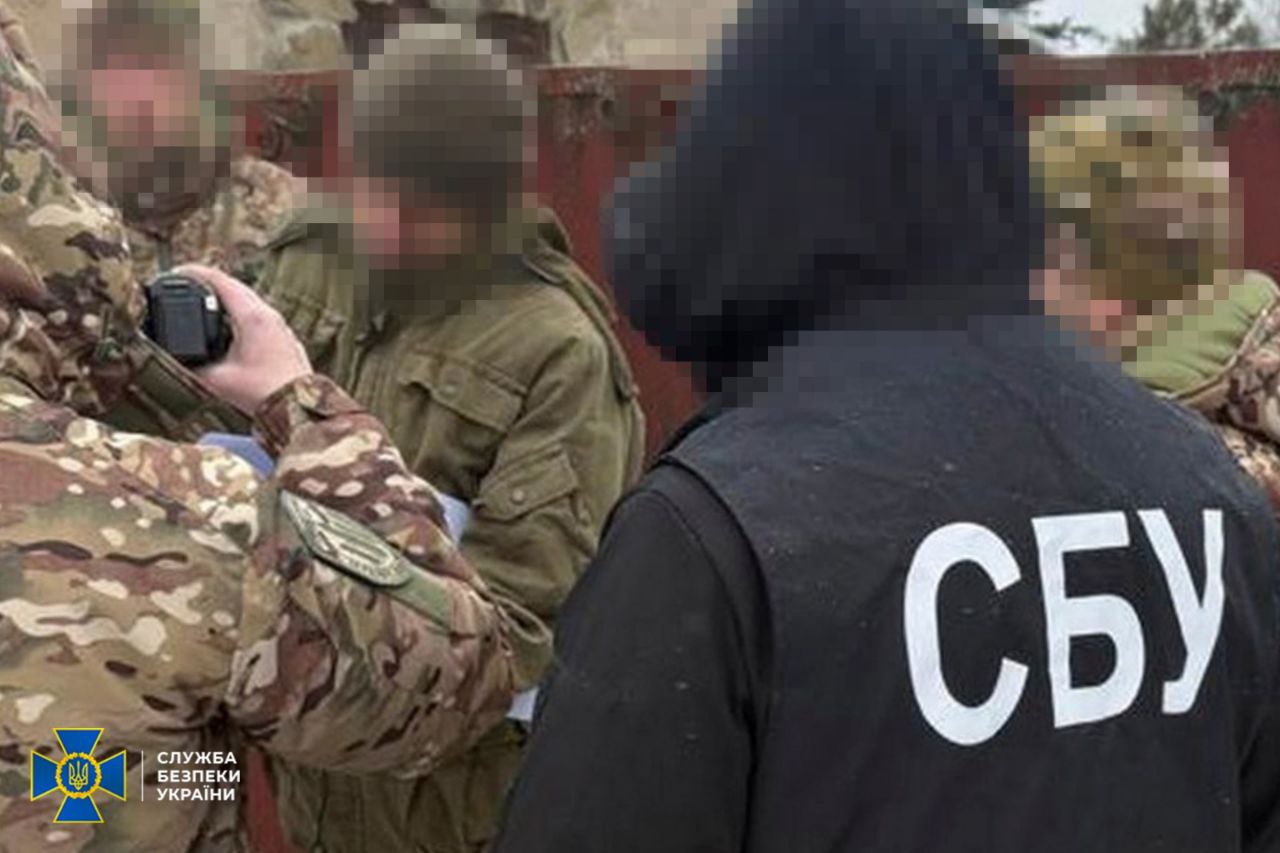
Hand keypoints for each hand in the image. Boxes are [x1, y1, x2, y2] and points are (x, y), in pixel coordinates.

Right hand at [174, 264, 312, 414]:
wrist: (299, 407)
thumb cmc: (265, 393)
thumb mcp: (218, 380)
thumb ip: (192, 368)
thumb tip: (172, 360)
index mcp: (253, 316)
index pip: (221, 281)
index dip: (195, 273)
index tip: (175, 272)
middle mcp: (269, 314)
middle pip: (235, 286)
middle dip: (208, 282)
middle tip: (184, 283)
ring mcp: (279, 325)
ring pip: (248, 299)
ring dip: (225, 296)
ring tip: (201, 299)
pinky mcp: (283, 337)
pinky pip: (258, 313)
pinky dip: (238, 310)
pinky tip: (228, 323)